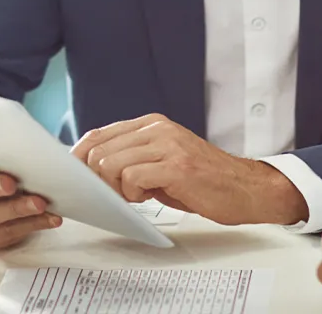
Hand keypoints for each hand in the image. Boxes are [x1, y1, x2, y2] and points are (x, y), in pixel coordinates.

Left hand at [71, 113, 308, 224]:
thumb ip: (133, 158)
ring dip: (117, 188)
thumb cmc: (204, 181)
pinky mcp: (176, 166)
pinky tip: (149, 197)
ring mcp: (167, 145)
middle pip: (100, 149)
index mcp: (152, 124)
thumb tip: (94, 169)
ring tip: (137, 195)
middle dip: (98, 178)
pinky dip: (133, 194)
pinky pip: (132, 177)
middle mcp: (158, 128)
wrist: (246, 189)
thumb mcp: (163, 161)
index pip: (99, 134)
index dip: (80, 157)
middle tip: (116, 194)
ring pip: (112, 163)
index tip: (75, 176)